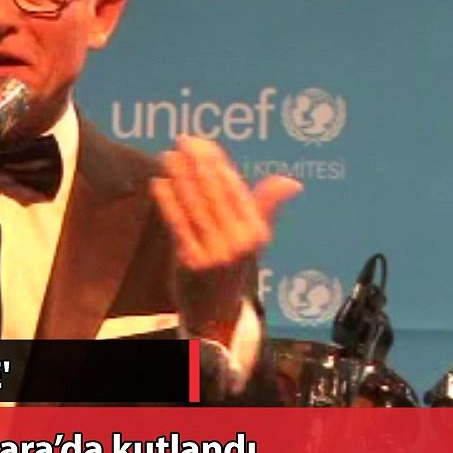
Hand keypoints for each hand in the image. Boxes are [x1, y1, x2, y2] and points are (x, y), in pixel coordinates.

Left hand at [150, 135, 301, 271]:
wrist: (216, 312)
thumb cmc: (232, 268)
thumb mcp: (253, 240)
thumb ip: (265, 206)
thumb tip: (293, 183)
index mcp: (257, 233)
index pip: (236, 190)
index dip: (218, 164)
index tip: (204, 143)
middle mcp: (240, 243)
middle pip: (215, 194)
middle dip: (198, 164)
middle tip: (184, 139)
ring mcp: (216, 254)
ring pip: (195, 206)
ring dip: (180, 177)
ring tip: (168, 155)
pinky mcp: (192, 263)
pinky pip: (179, 226)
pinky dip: (168, 202)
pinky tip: (159, 183)